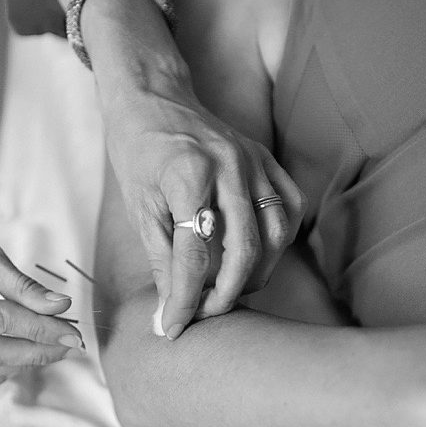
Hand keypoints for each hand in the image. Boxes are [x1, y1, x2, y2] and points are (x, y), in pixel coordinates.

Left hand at [102, 91, 305, 339]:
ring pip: (273, 236)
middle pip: (242, 250)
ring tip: (225, 293)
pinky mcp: (268, 161)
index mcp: (188, 172)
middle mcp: (230, 165)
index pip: (193, 254)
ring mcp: (255, 161)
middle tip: (202, 317)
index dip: (183, 299)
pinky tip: (252, 260)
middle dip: (223, 296)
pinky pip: (287, 212)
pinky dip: (276, 244)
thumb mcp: (139, 205)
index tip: (173, 328)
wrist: (154, 98)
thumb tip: (169, 314)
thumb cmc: (138, 151)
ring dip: (252, 275)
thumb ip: (160, 258)